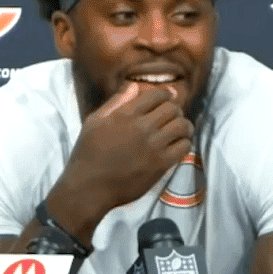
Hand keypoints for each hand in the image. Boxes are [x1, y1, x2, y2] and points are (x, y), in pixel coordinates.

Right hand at [62, 81, 193, 211]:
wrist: (90, 187)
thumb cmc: (88, 154)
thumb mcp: (94, 122)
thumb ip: (115, 102)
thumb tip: (134, 86)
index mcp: (126, 114)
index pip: (157, 95)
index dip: (165, 94)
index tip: (168, 97)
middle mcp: (142, 127)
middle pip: (172, 108)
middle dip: (174, 109)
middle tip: (172, 116)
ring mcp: (154, 146)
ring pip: (182, 126)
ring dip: (183, 125)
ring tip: (180, 130)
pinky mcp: (161, 164)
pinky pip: (184, 147)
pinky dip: (184, 143)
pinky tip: (177, 146)